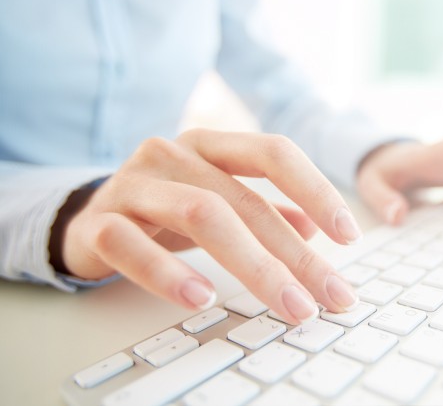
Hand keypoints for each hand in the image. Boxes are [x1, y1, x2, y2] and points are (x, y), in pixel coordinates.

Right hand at [61, 129, 360, 322]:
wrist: (85, 218)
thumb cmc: (165, 209)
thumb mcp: (219, 202)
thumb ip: (265, 210)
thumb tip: (316, 229)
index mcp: (210, 146)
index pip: (274, 153)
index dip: (317, 189)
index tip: (350, 234)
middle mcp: (172, 154)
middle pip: (245, 201)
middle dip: (296, 254)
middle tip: (329, 294)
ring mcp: (133, 184)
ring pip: (201, 215)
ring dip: (253, 265)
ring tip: (287, 304)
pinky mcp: (98, 222)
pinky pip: (132, 245)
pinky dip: (168, 274)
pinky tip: (202, 298)